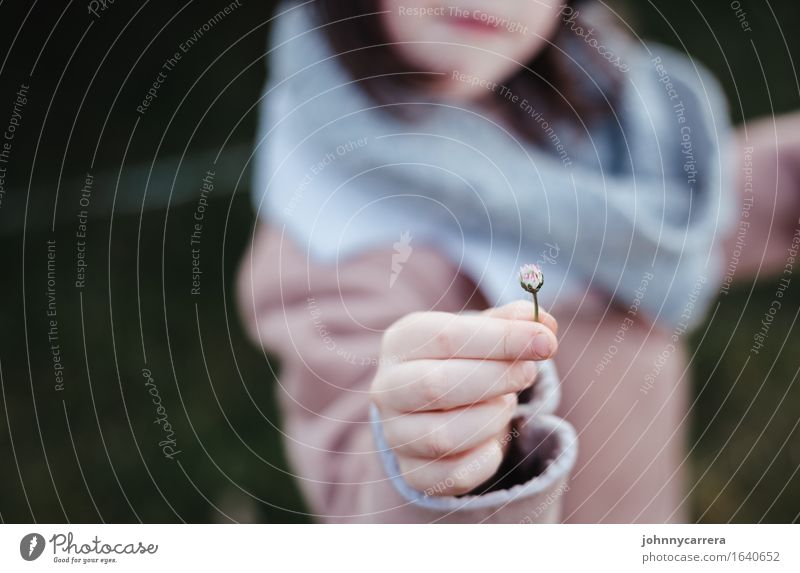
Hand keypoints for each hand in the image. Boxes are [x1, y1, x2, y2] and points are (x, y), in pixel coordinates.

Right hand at [370, 300, 558, 496]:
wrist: (435, 407)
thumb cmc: (463, 360)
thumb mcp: (483, 332)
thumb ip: (513, 322)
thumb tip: (544, 324)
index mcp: (402, 342)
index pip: (446, 337)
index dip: (501, 338)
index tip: (545, 341)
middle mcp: (387, 388)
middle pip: (438, 385)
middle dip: (498, 378)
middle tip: (529, 373)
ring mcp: (395, 434)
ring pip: (445, 436)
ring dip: (491, 419)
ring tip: (503, 405)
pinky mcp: (412, 472)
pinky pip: (454, 475)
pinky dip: (486, 459)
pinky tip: (493, 441)